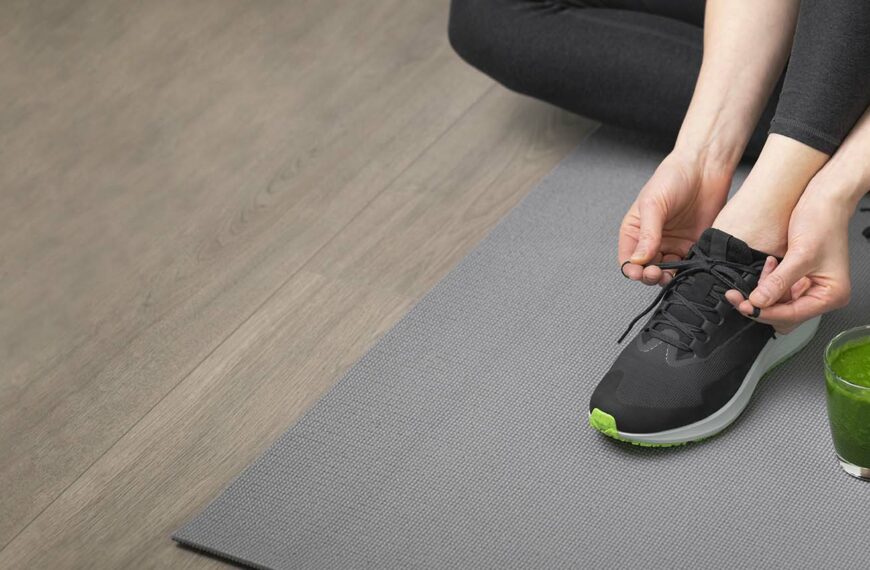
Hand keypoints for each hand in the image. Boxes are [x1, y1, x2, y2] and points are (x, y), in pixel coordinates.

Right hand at [619, 152, 730, 284]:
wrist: (704, 168)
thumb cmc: (672, 178)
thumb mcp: (653, 204)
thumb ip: (647, 234)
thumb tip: (637, 260)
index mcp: (635, 231)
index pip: (628, 259)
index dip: (632, 270)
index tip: (640, 273)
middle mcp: (652, 241)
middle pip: (646, 269)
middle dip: (650, 276)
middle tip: (657, 274)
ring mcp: (673, 244)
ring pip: (667, 271)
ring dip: (668, 276)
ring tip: (672, 273)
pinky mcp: (693, 246)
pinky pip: (688, 265)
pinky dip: (688, 270)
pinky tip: (689, 266)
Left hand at [725, 180, 852, 332]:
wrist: (825, 198)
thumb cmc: (823, 222)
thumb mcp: (800, 255)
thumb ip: (779, 282)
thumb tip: (759, 301)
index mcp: (832, 294)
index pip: (792, 315)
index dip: (766, 312)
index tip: (745, 305)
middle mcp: (823, 294)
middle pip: (784, 314)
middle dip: (762, 304)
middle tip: (739, 296)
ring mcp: (810, 286)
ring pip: (778, 302)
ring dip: (765, 289)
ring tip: (766, 267)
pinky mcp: (799, 277)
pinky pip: (778, 288)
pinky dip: (769, 279)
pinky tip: (770, 263)